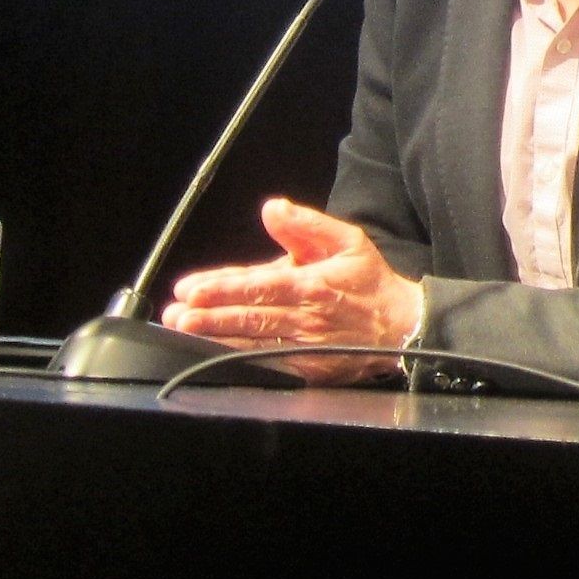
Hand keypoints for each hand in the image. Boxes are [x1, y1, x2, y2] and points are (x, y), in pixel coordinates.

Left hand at [161, 198, 423, 385]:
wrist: (402, 326)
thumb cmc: (370, 283)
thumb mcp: (348, 241)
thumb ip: (307, 225)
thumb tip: (273, 209)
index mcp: (313, 284)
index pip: (260, 285)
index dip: (224, 287)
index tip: (191, 288)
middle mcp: (306, 317)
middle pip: (249, 316)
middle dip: (209, 315)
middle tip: (176, 313)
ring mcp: (306, 347)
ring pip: (252, 342)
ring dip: (215, 337)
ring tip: (184, 331)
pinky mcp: (308, 369)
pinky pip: (267, 365)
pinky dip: (238, 361)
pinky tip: (214, 356)